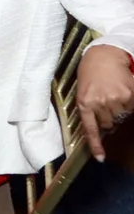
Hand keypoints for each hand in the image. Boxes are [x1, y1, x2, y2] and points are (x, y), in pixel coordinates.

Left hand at [77, 45, 133, 161]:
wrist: (103, 54)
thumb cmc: (91, 72)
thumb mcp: (83, 91)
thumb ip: (90, 108)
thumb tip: (103, 129)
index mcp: (84, 103)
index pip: (91, 129)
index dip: (96, 145)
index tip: (101, 158)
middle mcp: (100, 102)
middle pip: (109, 124)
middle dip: (110, 118)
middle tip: (107, 103)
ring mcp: (116, 98)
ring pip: (122, 116)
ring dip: (120, 109)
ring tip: (114, 94)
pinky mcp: (130, 93)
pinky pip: (132, 107)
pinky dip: (130, 102)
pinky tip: (124, 92)